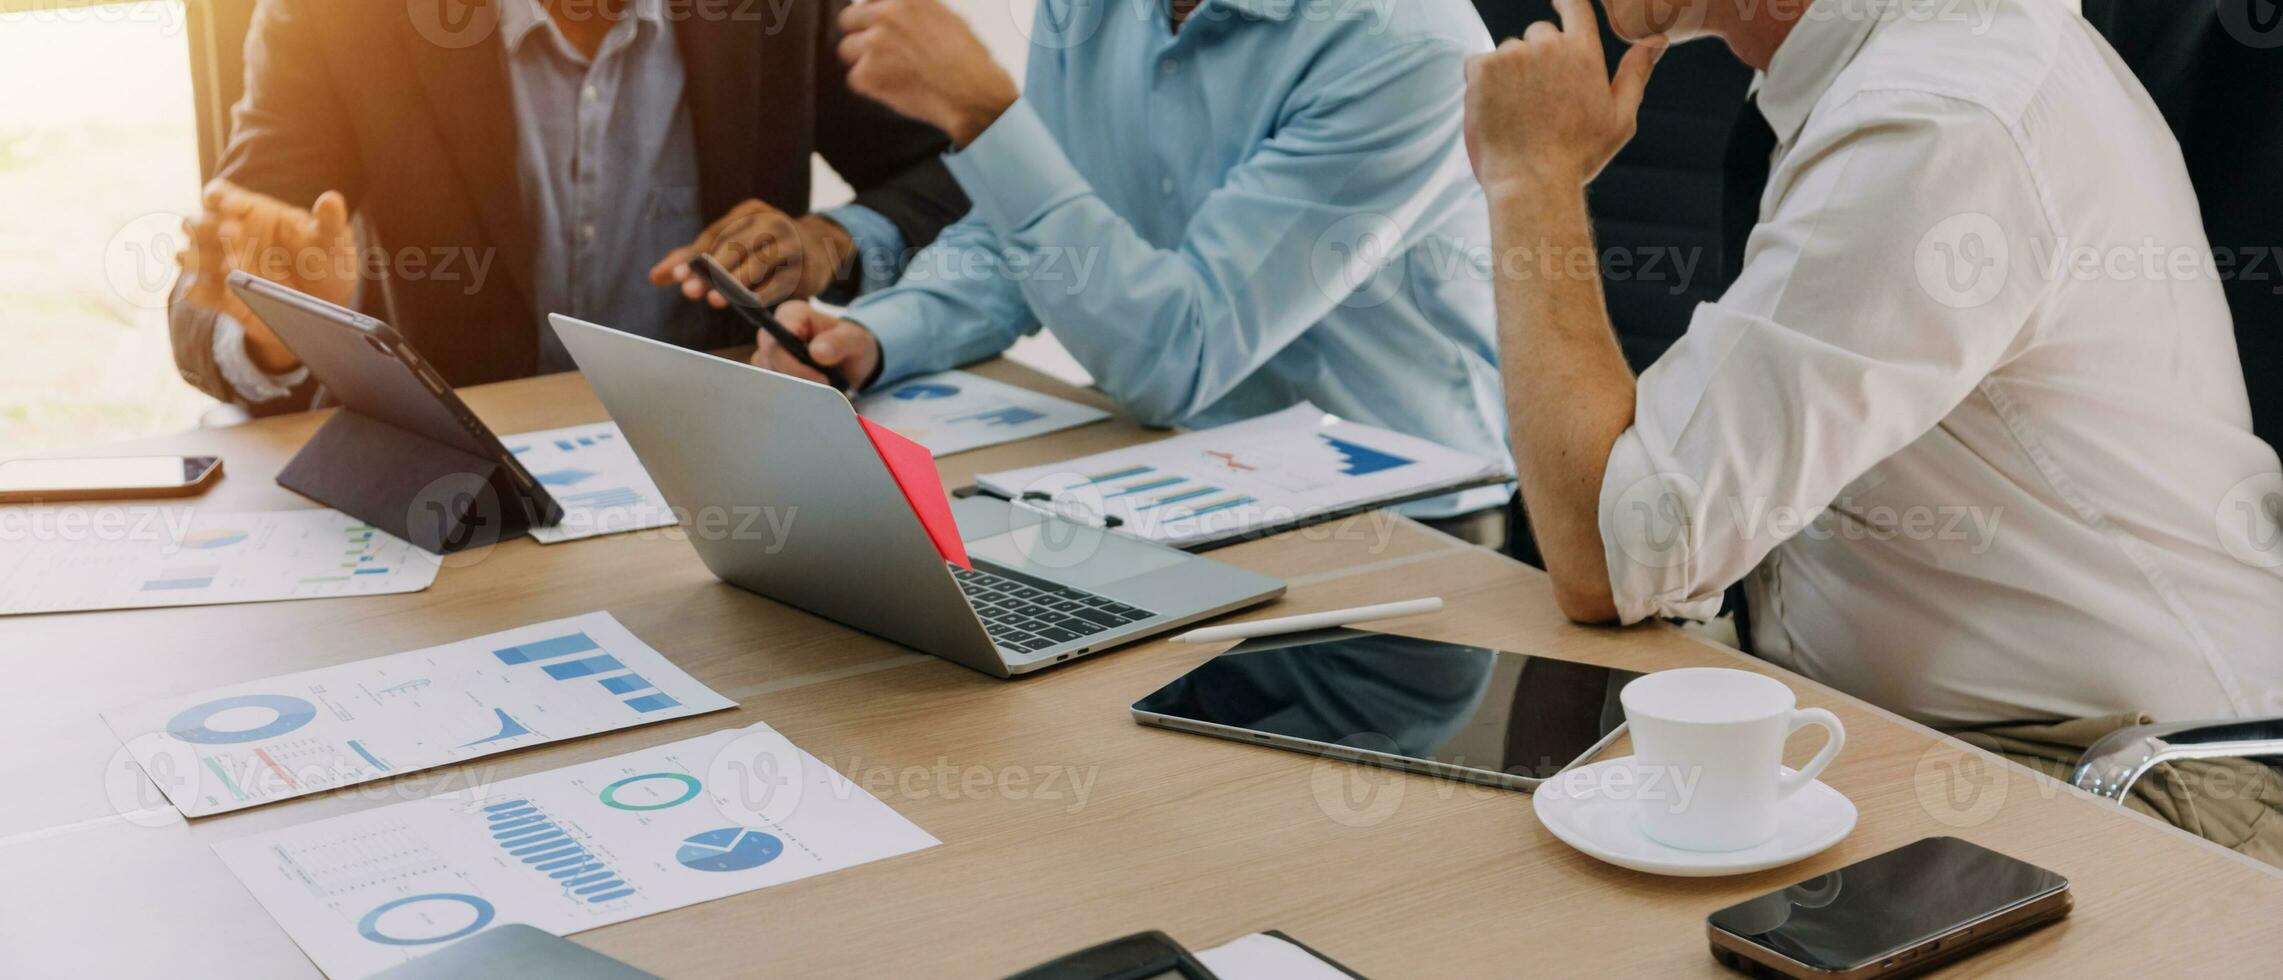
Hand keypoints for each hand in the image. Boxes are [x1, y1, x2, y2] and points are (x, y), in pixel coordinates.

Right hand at [178, 180, 354, 372]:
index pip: (219, 195)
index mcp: (253, 213)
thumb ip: (330, 222)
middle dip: (204, 227)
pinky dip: (200, 293)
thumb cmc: (327, 265)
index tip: (232, 207)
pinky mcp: (222, 299)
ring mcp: (222, 267)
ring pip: (190, 256)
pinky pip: (198, 294)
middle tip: (230, 233)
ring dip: (199, 260)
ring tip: (229, 267)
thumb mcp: (333, 243)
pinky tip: (216, 293)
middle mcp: (230, 237)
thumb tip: (332, 199)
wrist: (325, 311)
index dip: (219, 197)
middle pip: (196, 222)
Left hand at [651, 201, 854, 306]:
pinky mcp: (805, 267)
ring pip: (758, 262)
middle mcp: (771, 221)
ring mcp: (791, 242)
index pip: (717, 235)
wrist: (819, 250)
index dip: (695, 256)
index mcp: (750, 211)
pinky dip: (764, 294)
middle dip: (712, 271)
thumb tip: (656, 276)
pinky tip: (749, 304)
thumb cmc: (766, 250)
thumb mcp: (734, 246)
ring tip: (715, 299)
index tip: (677, 276)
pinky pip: (781, 282)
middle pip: (736, 246)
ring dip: (735, 283)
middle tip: (692, 290)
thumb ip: (696, 259)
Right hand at [750, 300, 881, 391]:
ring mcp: (770, 355)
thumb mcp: (855, 340)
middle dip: (795, 380)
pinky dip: (791, 397)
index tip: (821, 380)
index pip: (776, 341)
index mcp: (792, 315)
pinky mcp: (771, 374)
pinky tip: (809, 397)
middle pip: (768, 362)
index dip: (793, 365)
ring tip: (820, 392)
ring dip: (793, 390)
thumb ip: (839, 342)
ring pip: (768, 379)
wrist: (851, 360)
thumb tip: (817, 352)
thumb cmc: (850, 342)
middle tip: (824, 390)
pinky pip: (771, 390)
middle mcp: (774, 333)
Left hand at [838, 0, 1018, 146]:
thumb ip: (915, 9)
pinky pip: (854, 79)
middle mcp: (885, 14)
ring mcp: (873, 43)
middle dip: (860, 35)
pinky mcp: (866, 73)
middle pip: (848, 19)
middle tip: (878, 54)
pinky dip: (871, 86)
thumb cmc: (968, 59)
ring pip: (846, 49)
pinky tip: (896, 88)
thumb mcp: (946, 15)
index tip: (876, 27)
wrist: (972, 92)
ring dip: (862, 60)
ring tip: (891, 73)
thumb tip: (898, 11)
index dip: (872, 15)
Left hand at [1464, 0, 1664, 194]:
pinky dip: (1481, 83)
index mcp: (1583, 53)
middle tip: (1539, 100)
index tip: (1558, 2)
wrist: (1531, 181)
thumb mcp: (1620, 118)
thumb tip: (1657, 40)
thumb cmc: (1577, 156)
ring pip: (1508, 51)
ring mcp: (1513, 55)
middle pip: (1539, 34)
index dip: (1565, 2)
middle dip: (1537, 58)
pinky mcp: (1482, 68)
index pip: (1575, 8)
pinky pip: (1478, 63)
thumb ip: (1636, 73)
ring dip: (1509, 73)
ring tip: (1517, 112)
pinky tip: (1494, 109)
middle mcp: (1549, 46)